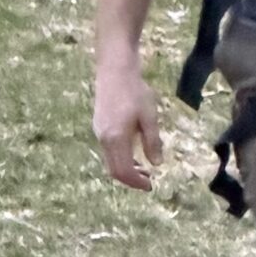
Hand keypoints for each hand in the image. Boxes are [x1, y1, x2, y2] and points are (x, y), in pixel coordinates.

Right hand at [93, 59, 163, 191]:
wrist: (114, 70)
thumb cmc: (135, 91)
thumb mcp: (149, 117)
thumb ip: (152, 142)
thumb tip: (156, 164)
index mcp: (116, 138)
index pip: (124, 171)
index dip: (136, 182)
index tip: (151, 186)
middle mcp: (103, 138)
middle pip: (114, 170)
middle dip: (131, 179)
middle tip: (148, 181)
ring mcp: (98, 132)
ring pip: (109, 160)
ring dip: (126, 169)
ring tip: (144, 168)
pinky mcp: (99, 125)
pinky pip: (108, 150)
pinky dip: (120, 158)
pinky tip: (133, 152)